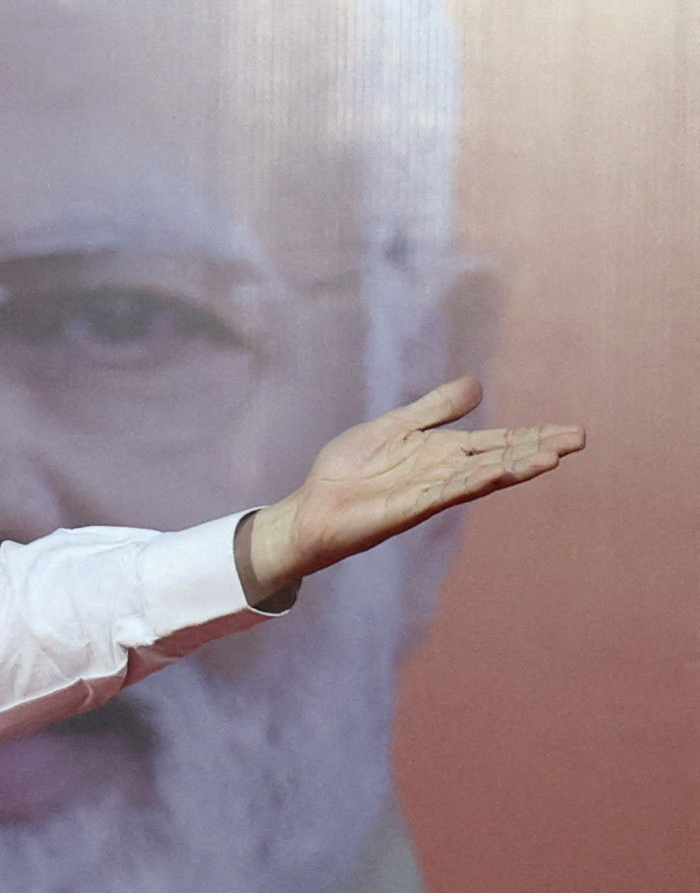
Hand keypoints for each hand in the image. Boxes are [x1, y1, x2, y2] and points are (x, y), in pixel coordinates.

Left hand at [242, 377, 583, 605]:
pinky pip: (443, 493)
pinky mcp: (406, 508)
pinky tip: (494, 472)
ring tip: (551, 457)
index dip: (532, 435)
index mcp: (442, 452)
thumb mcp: (395, 427)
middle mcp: (443, 472)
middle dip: (537, 449)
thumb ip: (435, 409)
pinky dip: (468, 482)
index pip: (497, 441)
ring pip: (479, 477)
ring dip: (514, 467)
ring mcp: (427, 492)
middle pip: (499, 457)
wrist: (313, 506)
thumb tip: (477, 384)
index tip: (573, 431)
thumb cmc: (351, 470)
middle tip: (578, 440)